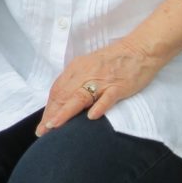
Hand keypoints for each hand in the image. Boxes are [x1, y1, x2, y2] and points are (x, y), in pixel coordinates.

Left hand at [36, 39, 160, 136]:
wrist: (138, 50)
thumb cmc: (113, 60)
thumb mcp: (90, 67)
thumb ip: (78, 80)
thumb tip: (64, 100)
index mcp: (77, 68)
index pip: (58, 90)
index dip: (49, 108)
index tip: (43, 125)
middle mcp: (86, 73)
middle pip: (64, 95)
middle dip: (52, 114)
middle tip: (43, 132)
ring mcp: (102, 80)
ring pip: (80, 96)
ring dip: (65, 112)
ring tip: (55, 125)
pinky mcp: (118, 86)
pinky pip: (107, 97)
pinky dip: (99, 106)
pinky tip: (91, 117)